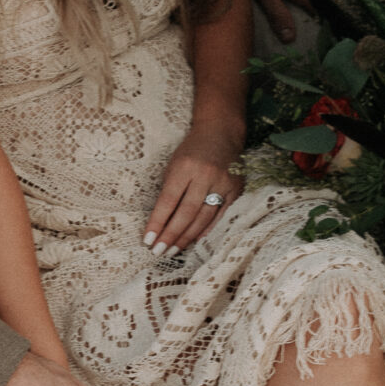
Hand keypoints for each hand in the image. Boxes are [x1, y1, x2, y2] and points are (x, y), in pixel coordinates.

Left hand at [143, 116, 244, 257]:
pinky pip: (221, 215)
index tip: (148, 239)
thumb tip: (160, 222)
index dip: (157, 222)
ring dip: (187, 237)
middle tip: (159, 252)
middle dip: (171, 235)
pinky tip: (195, 240)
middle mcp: (205, 176)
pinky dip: (207, 229)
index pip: (168, 201)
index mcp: (185, 167)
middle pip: (186, 213)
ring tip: (173, 250)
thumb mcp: (174, 164)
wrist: (221, 133)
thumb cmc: (191, 151)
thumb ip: (169, 190)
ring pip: (204, 218)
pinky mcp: (236, 189)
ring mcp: (223, 183)